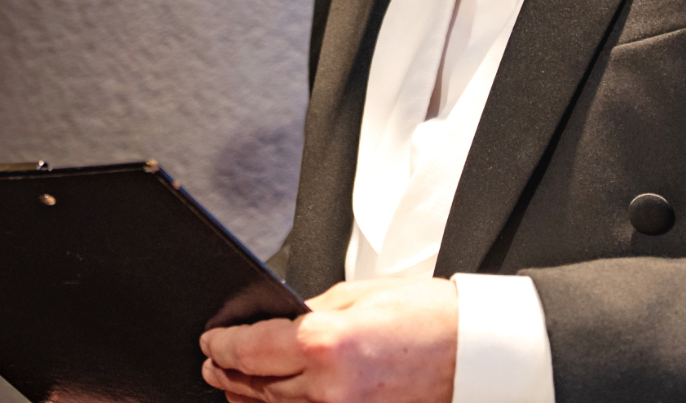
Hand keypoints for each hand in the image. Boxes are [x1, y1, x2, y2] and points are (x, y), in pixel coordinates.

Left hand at [199, 276, 456, 402]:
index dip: (222, 345)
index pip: (250, 348)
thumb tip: (281, 322)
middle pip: (258, 385)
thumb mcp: (362, 293)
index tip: (211, 341)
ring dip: (249, 397)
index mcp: (325, 342)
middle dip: (228, 372)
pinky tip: (271, 402)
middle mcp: (329, 387)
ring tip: (232, 385)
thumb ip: (314, 310)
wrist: (475, 354)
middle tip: (211, 363)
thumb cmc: (431, 318)